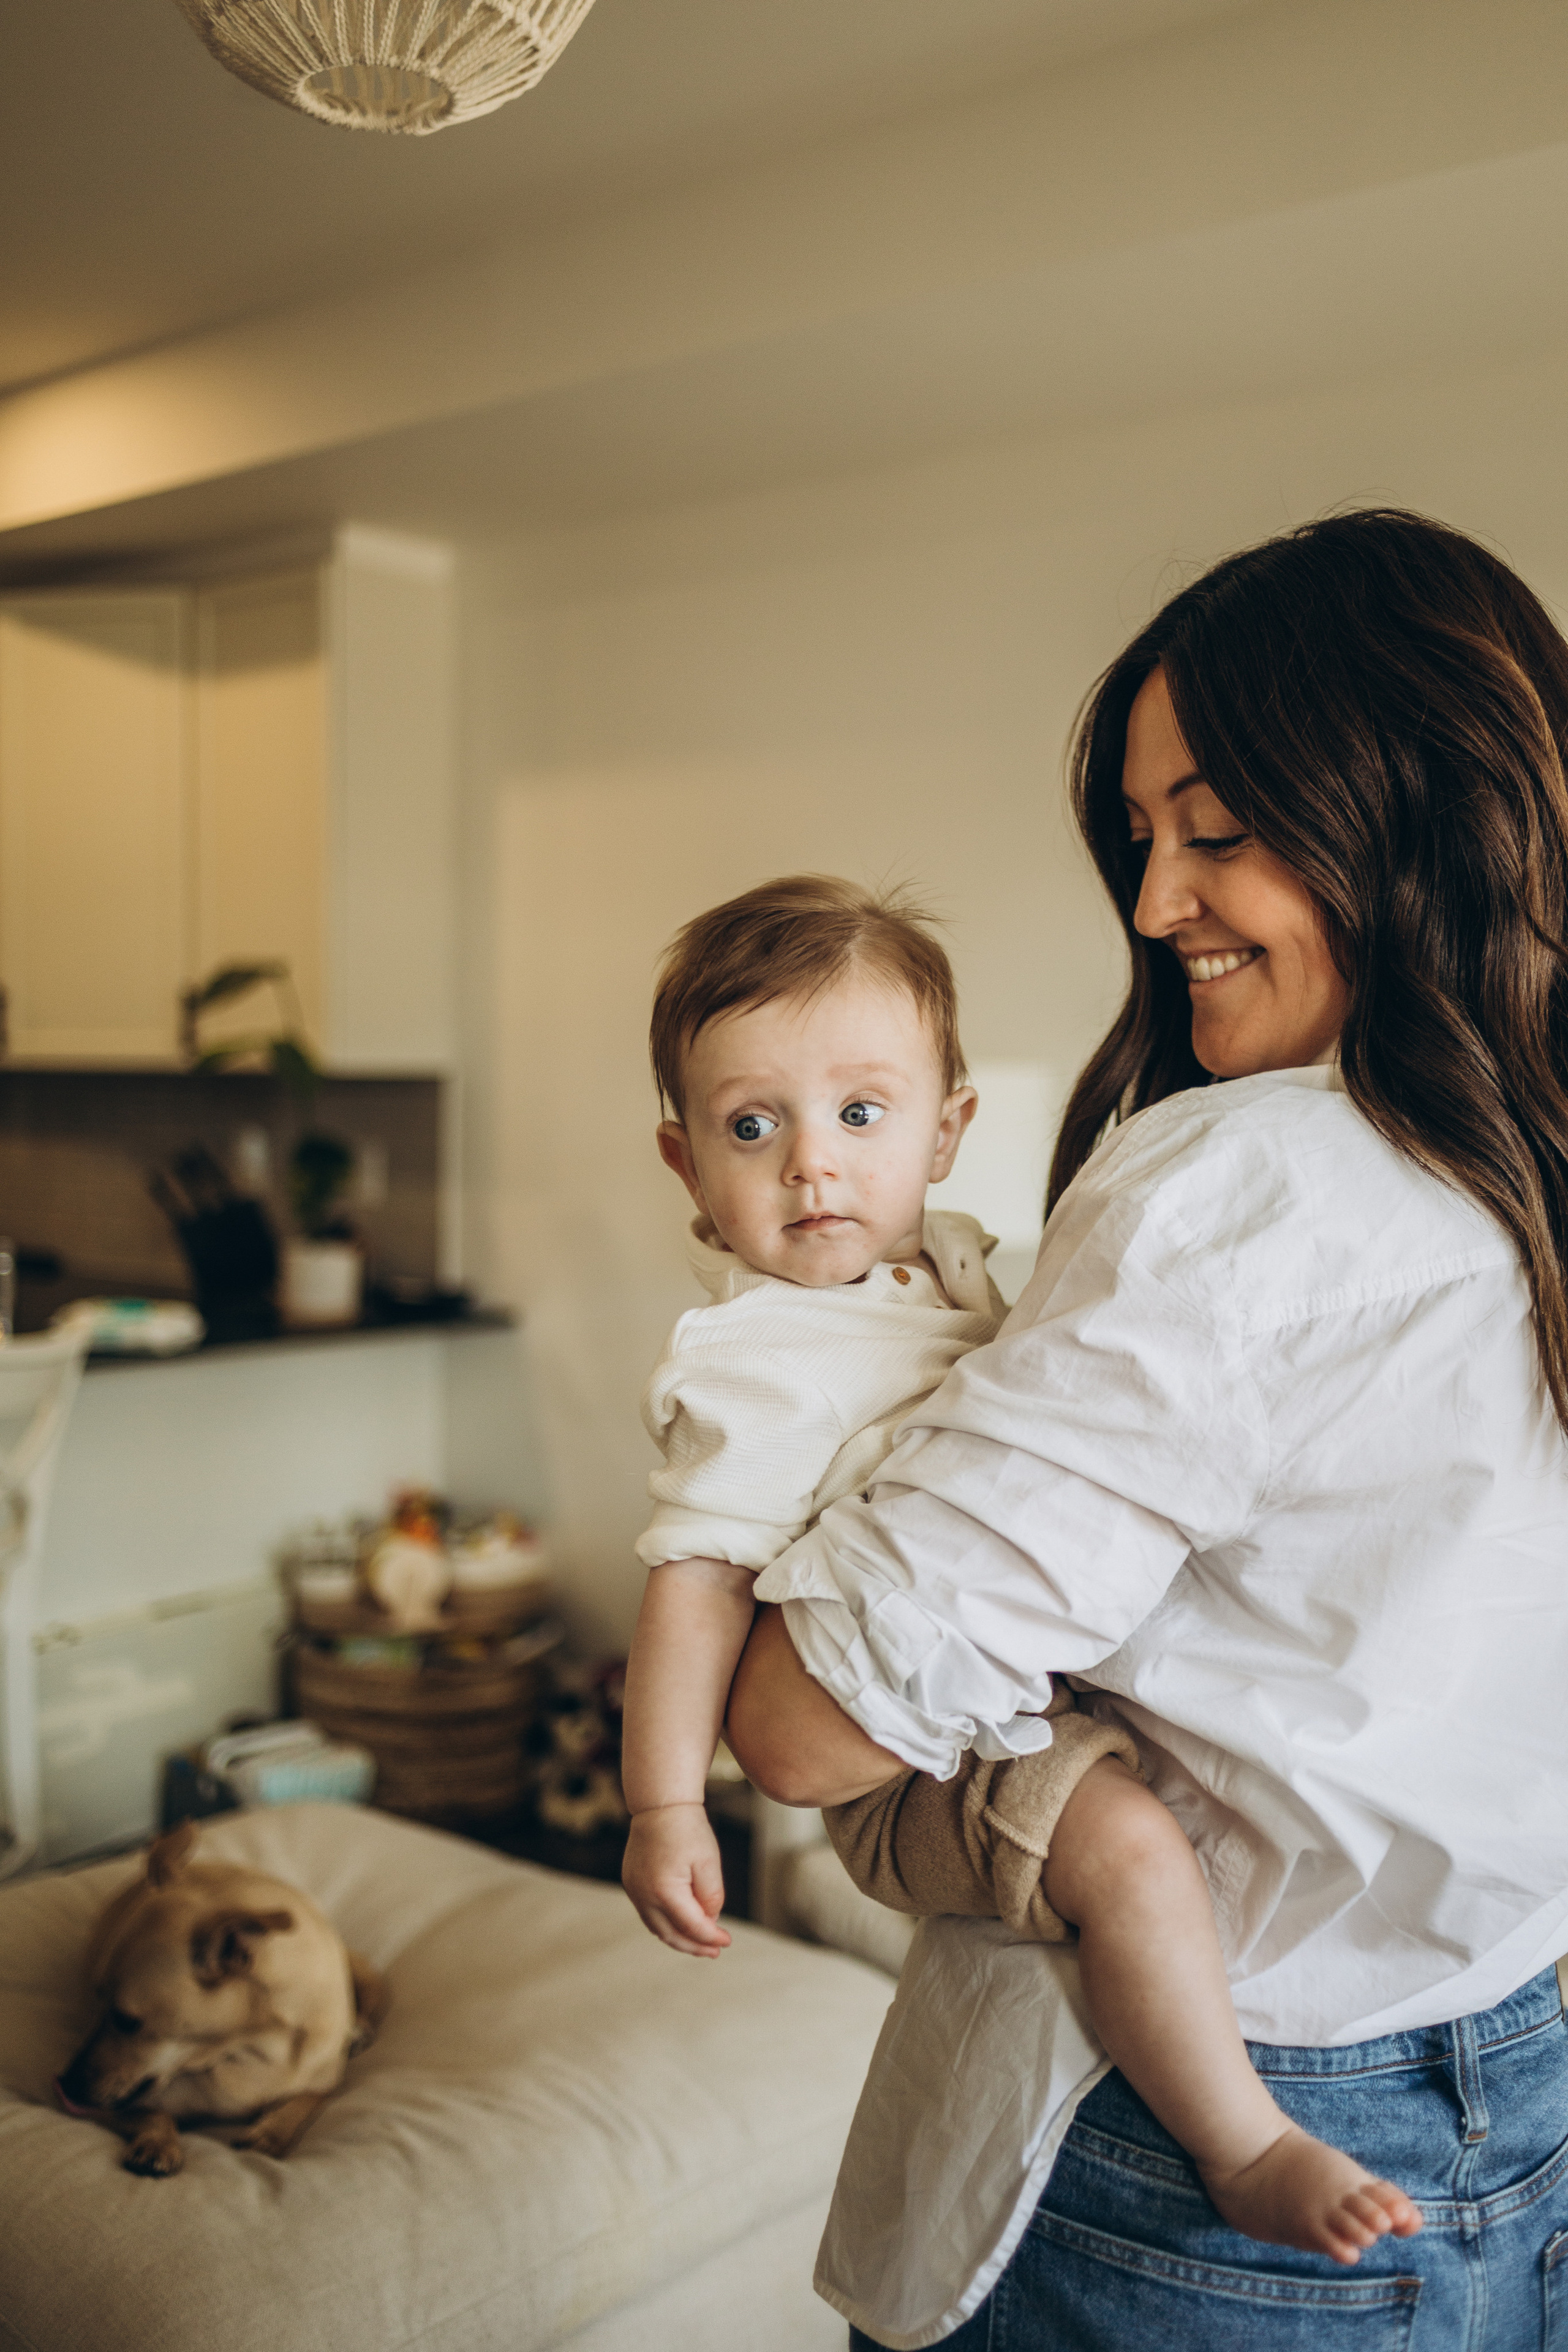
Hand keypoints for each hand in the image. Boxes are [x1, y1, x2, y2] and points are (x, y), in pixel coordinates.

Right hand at [622, 1803, 731, 1956]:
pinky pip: (648, 1914)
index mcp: (664, 1891)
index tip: (727, 1942)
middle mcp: (643, 1895)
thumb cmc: (688, 1830)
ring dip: (679, 1938)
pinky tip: (681, 1924)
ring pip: (657, 1928)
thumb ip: (711, 1897)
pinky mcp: (631, 1884)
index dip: (711, 1938)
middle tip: (714, 1952)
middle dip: (694, 1946)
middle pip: (671, 1935)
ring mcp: (633, 1890)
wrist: (660, 1804)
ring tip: (700, 1943)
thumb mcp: (709, 1863)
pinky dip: (666, 1924)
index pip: (692, 1927)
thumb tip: (709, 1922)